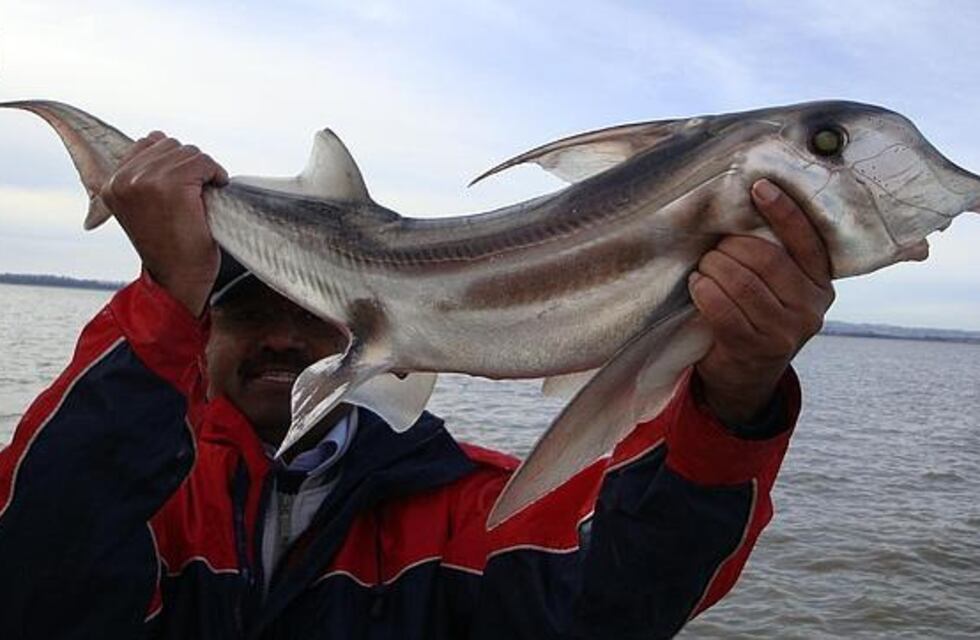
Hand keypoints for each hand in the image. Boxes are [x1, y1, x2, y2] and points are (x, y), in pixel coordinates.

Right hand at [101, 132, 228, 315]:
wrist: (178, 279)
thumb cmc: (169, 246)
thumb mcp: (144, 206)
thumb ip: (143, 176)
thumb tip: (158, 138)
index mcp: (112, 183)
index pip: (148, 143)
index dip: (175, 161)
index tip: (185, 186)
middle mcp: (123, 179)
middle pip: (171, 145)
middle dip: (190, 165)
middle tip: (197, 193)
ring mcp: (145, 180)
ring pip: (189, 152)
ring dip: (204, 170)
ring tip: (204, 195)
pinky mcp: (170, 185)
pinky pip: (202, 162)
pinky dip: (215, 173)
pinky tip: (216, 189)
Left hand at [688, 179, 835, 425]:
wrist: (746, 376)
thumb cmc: (758, 317)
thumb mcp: (781, 290)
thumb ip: (778, 258)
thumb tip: (748, 204)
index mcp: (821, 285)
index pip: (807, 241)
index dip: (783, 211)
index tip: (759, 187)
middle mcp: (810, 308)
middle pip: (765, 258)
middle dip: (731, 246)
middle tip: (714, 248)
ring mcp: (784, 331)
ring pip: (741, 281)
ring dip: (713, 267)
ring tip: (704, 267)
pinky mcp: (754, 347)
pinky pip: (722, 307)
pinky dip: (704, 290)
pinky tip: (697, 285)